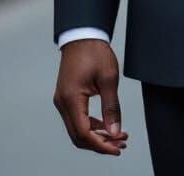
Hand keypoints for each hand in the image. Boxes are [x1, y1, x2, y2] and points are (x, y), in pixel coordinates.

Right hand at [53, 40, 128, 155]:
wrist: (83, 35)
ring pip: (77, 129)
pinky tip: (106, 126)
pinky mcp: (66, 98)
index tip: (117, 148)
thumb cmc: (95, 52)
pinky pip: (77, 119)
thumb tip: (115, 131)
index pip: (83, 132)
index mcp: (71, 99)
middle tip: (121, 145)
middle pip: (78, 136)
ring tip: (118, 137)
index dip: (101, 144)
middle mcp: (63, 103)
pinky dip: (91, 126)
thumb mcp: (109, 78)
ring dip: (96, 136)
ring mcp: (62, 101)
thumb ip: (111, 107)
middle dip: (99, 144)